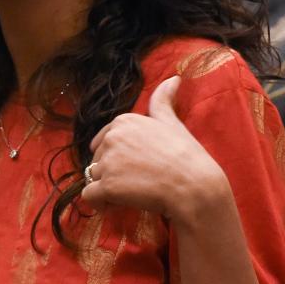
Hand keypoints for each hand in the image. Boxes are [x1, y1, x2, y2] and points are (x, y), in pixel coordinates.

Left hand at [80, 76, 228, 225]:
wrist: (195, 188)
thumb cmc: (187, 157)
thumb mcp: (173, 123)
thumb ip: (163, 101)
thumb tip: (173, 78)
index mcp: (124, 121)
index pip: (105, 140)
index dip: (119, 156)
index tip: (138, 165)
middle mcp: (112, 137)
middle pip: (98, 159)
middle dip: (112, 172)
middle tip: (140, 180)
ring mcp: (108, 161)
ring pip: (93, 177)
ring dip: (107, 188)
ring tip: (133, 192)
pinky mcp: (106, 185)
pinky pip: (89, 196)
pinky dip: (99, 203)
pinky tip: (116, 205)